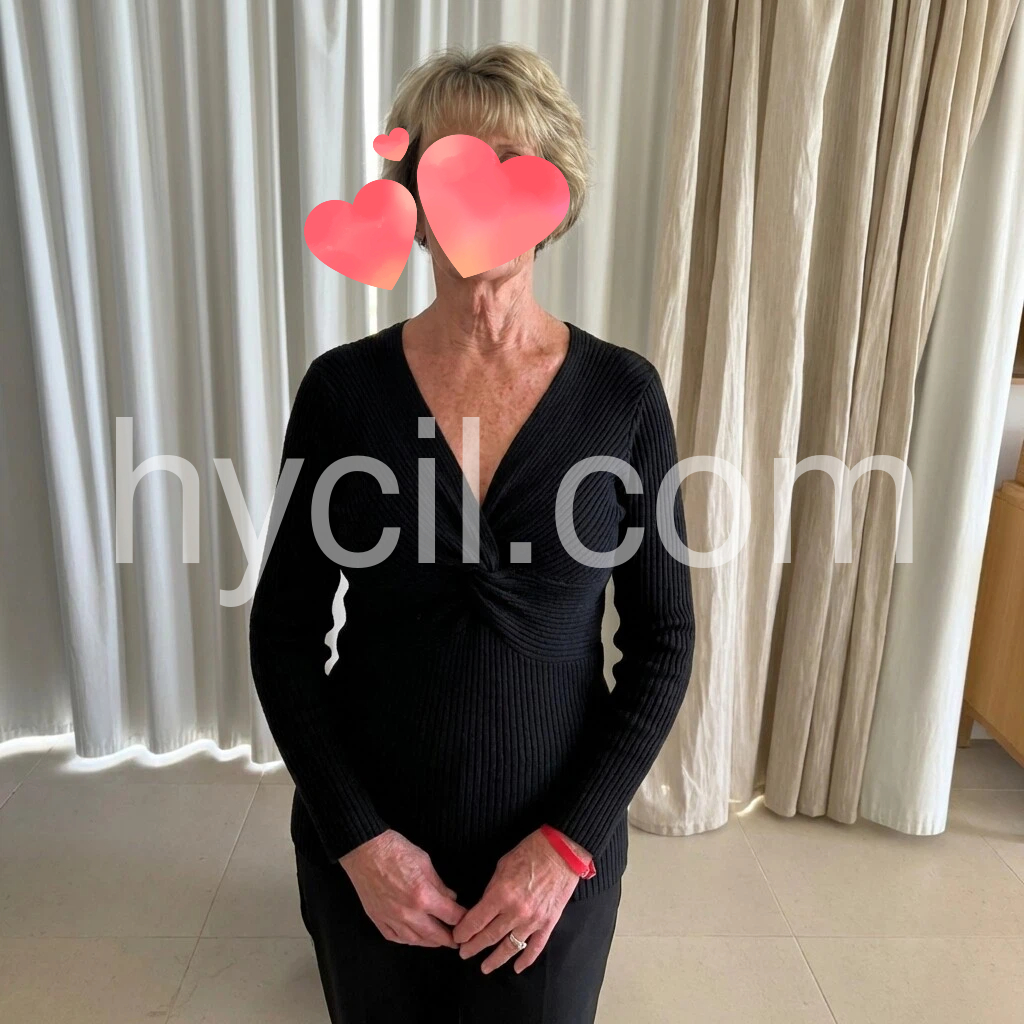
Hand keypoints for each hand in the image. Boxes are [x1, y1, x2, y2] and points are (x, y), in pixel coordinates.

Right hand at [339, 829, 465, 946]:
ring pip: (416, 940)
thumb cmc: (396, 851)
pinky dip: (408, 940)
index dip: (463, 919)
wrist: (365, 850)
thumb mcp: (425, 862)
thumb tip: (451, 898)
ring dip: (430, 942)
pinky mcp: (378, 920)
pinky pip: (396, 938)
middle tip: (457, 940)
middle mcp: (409, 914)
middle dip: (449, 939)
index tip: (468, 920)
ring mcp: (392, 919)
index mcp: (424, 896)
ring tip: (438, 941)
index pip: (451, 916)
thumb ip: (439, 884)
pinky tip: (414, 937)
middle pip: (435, 935)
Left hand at [452, 828, 589, 972]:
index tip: (457, 937)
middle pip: (489, 937)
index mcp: (501, 894)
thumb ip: (492, 889)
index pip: (476, 921)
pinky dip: (526, 960)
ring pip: (510, 947)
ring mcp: (533, 920)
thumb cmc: (530, 852)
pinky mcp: (548, 923)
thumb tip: (483, 906)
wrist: (562, 852)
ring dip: (495, 959)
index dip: (463, 932)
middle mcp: (516, 911)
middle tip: (463, 953)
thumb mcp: (502, 865)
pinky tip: (516, 968)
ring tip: (484, 967)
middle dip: (473, 947)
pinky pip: (535, 947)